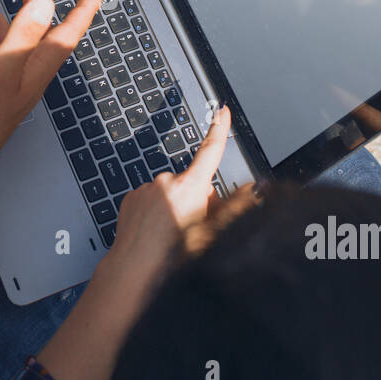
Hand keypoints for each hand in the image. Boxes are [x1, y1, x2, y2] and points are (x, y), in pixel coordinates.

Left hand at [103, 106, 234, 285]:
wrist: (134, 267)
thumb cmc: (172, 256)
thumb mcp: (209, 233)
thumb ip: (229, 209)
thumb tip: (248, 192)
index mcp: (189, 187)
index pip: (209, 152)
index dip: (219, 129)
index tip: (222, 111)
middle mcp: (166, 182)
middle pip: (192, 183)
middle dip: (196, 200)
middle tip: (192, 226)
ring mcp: (146, 189)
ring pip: (170, 194)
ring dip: (174, 208)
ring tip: (170, 235)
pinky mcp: (132, 197)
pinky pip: (151, 200)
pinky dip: (156, 211)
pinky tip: (155, 231)